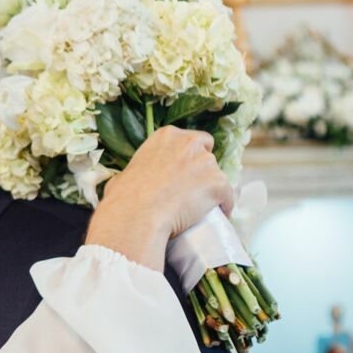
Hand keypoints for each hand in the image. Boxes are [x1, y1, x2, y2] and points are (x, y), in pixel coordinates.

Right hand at [88, 127, 233, 270]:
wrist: (137, 215)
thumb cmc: (124, 198)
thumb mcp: (125, 174)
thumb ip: (134, 172)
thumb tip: (128, 182)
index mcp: (167, 136)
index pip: (191, 141)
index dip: (190, 159)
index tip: (184, 174)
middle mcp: (189, 143)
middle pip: (207, 156)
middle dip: (202, 172)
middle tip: (191, 192)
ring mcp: (206, 163)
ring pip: (218, 177)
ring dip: (212, 190)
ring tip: (201, 209)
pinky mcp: (218, 183)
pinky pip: (228, 197)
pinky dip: (224, 206)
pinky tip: (216, 216)